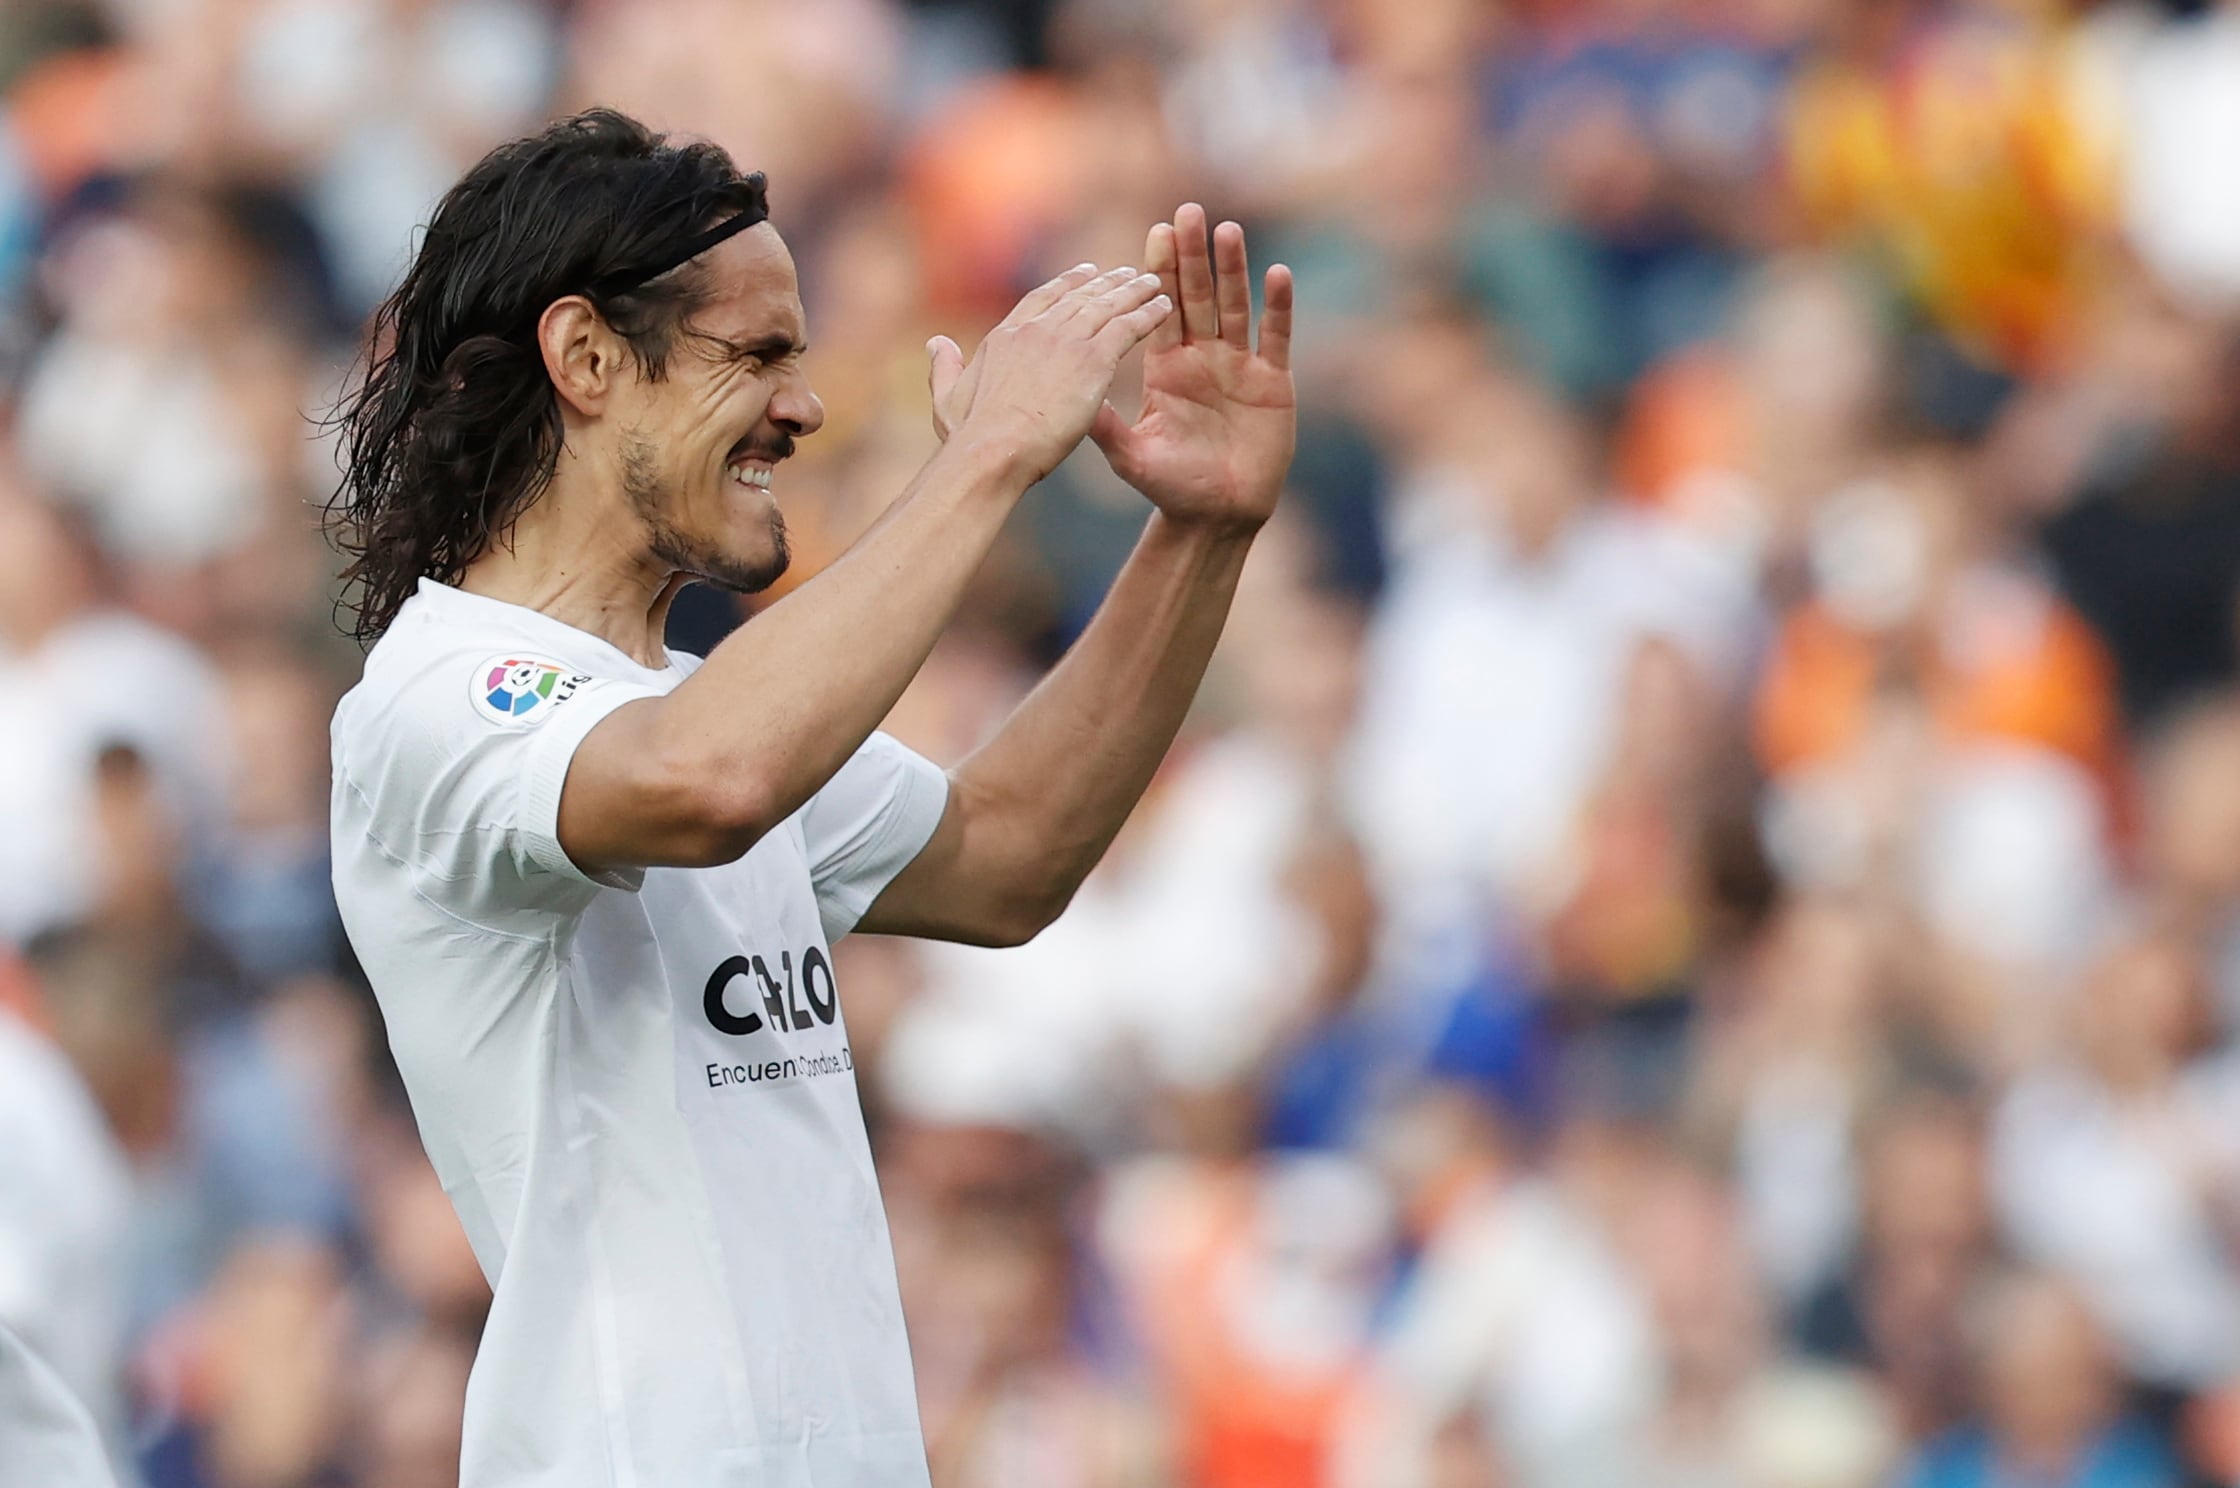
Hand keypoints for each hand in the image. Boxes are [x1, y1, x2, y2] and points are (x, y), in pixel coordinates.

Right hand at [927, 264, 1171, 482]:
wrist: (993, 451)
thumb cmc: (970, 438)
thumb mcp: (949, 399)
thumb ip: (945, 368)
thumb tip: (936, 342)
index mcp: (1005, 338)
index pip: (1041, 301)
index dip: (1065, 286)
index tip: (1083, 276)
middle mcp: (1036, 330)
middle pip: (1078, 298)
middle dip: (1105, 283)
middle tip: (1126, 274)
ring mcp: (1065, 341)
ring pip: (1107, 306)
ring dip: (1132, 292)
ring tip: (1152, 283)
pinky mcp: (1092, 359)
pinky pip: (1127, 327)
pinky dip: (1147, 314)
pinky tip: (1164, 307)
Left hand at [1088, 206, 1294, 533]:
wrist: (1216, 516)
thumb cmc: (1171, 487)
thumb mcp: (1130, 454)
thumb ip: (1104, 423)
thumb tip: (1069, 393)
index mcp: (1167, 367)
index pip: (1160, 310)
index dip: (1159, 272)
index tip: (1154, 231)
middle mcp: (1203, 358)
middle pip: (1197, 296)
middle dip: (1191, 255)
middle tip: (1187, 211)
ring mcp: (1239, 367)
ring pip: (1236, 308)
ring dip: (1232, 269)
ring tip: (1227, 230)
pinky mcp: (1272, 383)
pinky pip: (1276, 338)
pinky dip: (1278, 307)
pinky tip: (1278, 274)